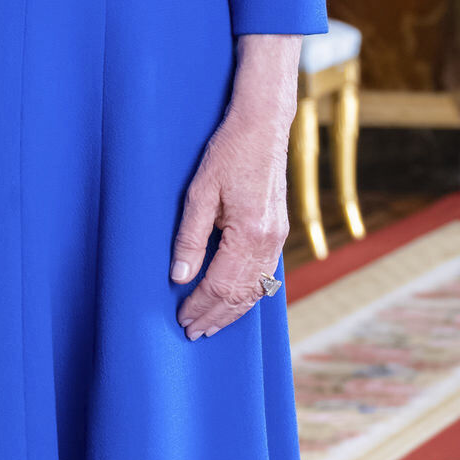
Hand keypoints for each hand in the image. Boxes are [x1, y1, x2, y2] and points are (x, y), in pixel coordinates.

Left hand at [171, 35, 300, 339]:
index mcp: (249, 233)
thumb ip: (190, 238)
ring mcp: (278, 238)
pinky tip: (235, 301)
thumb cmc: (228, 153)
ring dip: (233, 311)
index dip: (199, 306)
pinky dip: (249, 295)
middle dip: (216, 317)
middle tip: (192, 333)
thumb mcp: (199, 193)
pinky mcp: (279, 232)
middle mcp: (269, 241)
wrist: (263, 126)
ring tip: (210, 325)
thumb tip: (179, 277)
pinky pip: (266, 275)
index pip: (220, 285)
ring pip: (257, 290)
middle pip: (241, 295)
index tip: (181, 320)